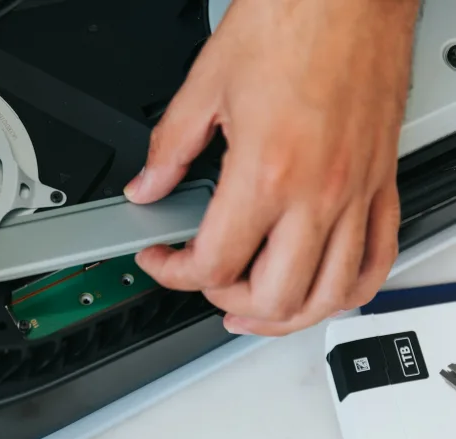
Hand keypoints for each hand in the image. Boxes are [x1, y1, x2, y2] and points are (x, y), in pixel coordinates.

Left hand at [124, 0, 418, 335]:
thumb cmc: (295, 15)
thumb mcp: (208, 81)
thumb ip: (170, 147)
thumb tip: (148, 187)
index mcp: (267, 170)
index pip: (213, 264)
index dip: (174, 274)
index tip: (161, 259)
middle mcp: (317, 193)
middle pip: (273, 298)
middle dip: (227, 303)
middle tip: (207, 284)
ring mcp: (355, 194)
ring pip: (330, 296)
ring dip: (287, 317)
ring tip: (258, 311)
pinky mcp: (380, 184)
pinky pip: (377, 260)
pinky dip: (349, 292)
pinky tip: (324, 292)